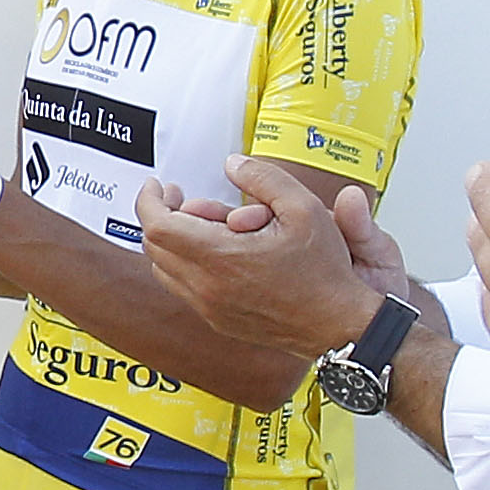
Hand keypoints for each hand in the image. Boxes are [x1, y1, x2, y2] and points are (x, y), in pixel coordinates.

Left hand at [136, 157, 384, 357]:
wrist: (338, 324)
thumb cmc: (325, 272)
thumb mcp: (304, 208)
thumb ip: (263, 178)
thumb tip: (233, 165)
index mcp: (222, 258)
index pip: (158, 226)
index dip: (151, 199)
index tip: (159, 186)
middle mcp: (208, 287)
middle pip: (155, 246)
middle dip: (162, 215)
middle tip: (181, 198)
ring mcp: (210, 307)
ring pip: (165, 269)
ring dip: (174, 241)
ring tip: (206, 224)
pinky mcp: (218, 319)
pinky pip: (183, 288)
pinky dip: (187, 263)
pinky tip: (217, 250)